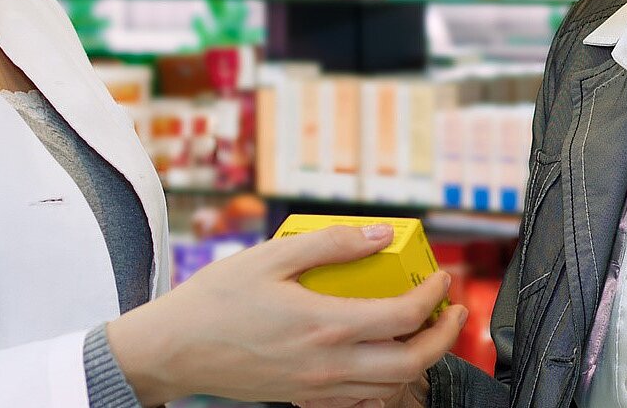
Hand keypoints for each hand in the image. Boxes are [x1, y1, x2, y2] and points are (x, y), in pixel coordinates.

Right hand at [105, 224, 465, 405]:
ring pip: (390, 387)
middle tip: (452, 313)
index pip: (404, 316)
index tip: (441, 277)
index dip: (434, 295)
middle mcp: (328, 363)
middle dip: (444, 338)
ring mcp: (316, 387)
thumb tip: (380, 234)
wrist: (173, 349)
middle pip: (411, 363)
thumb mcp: (271, 256)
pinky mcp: (302, 398)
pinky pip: (360, 402)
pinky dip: (384, 384)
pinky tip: (383, 360)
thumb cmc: (215, 301)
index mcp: (325, 324)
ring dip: (419, 360)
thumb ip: (330, 244)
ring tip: (424, 331)